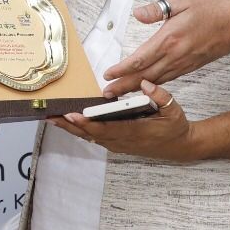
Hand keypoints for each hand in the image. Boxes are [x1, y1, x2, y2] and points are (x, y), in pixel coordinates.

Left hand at [49, 81, 193, 159]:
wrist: (180, 146)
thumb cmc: (175, 126)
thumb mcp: (174, 110)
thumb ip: (160, 96)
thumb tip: (145, 83)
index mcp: (135, 132)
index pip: (106, 128)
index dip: (88, 123)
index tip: (72, 116)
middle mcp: (123, 141)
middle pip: (91, 134)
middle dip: (69, 126)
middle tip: (50, 116)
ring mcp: (119, 145)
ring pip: (90, 137)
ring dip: (71, 129)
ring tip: (52, 118)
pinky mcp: (117, 145)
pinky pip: (95, 138)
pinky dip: (80, 131)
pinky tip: (68, 123)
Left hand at [101, 0, 229, 96]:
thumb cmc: (211, 9)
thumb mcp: (182, 0)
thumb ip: (157, 8)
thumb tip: (138, 14)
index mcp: (170, 38)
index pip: (140, 58)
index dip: (122, 69)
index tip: (108, 74)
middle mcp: (175, 56)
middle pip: (144, 76)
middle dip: (123, 86)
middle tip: (106, 94)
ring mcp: (183, 64)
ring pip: (155, 81)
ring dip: (135, 89)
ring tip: (119, 95)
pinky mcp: (189, 67)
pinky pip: (167, 80)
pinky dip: (152, 87)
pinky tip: (144, 89)